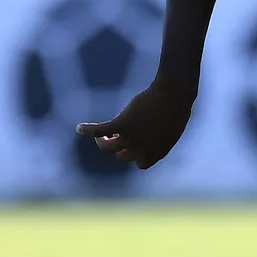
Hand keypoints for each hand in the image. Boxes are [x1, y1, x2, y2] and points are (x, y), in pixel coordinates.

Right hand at [75, 78, 195, 169]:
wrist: (174, 94)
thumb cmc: (177, 106)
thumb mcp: (171, 125)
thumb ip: (159, 135)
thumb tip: (150, 134)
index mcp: (157, 152)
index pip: (141, 163)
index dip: (135, 155)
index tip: (133, 146)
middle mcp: (142, 149)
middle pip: (122, 156)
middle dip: (119, 147)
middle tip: (116, 135)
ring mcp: (131, 138)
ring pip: (108, 147)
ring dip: (102, 142)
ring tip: (102, 134)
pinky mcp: (121, 125)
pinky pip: (99, 130)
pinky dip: (87, 130)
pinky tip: (79, 128)